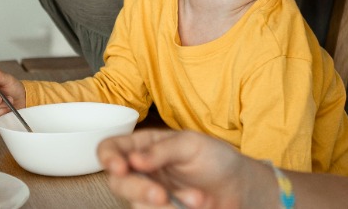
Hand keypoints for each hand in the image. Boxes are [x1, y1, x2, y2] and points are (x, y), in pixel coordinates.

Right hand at [99, 129, 275, 208]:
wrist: (239, 188)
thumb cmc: (216, 158)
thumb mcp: (192, 144)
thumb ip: (162, 150)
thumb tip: (134, 159)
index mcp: (143, 146)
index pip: (111, 148)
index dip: (108, 157)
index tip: (119, 168)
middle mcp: (141, 171)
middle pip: (118, 182)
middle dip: (139, 190)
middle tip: (161, 195)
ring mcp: (150, 195)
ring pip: (138, 205)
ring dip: (166, 206)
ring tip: (197, 199)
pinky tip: (193, 206)